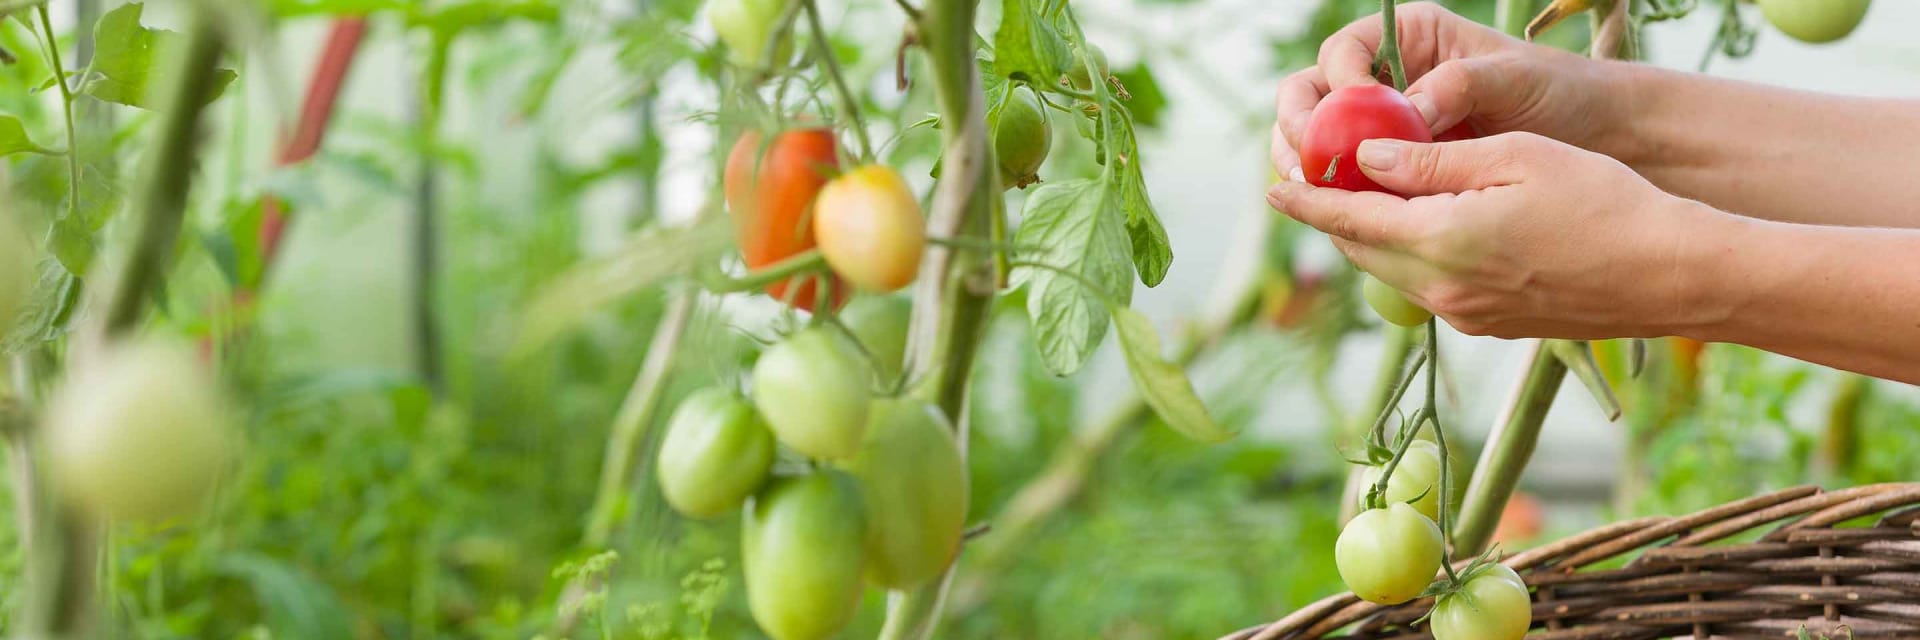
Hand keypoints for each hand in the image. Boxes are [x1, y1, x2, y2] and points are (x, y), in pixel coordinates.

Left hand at [1266, 132, 1732, 339]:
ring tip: (1356, 195)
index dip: (1306, 199)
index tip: (1272, 185)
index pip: (1349, 218)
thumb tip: (1366, 155)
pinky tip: (1417, 225)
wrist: (1670, 275)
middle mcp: (1442, 287)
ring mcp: (1463, 313)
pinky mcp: (1486, 324)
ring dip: (1368, 234)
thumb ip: (1431, 160)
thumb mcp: (1515, 157)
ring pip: (1391, 269)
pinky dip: (1407, 252)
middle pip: (1360, 248)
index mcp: (1442, 241)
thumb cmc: (1604, 201)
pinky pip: (1426, 284)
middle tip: (1309, 179)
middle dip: (1330, 215)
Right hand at [1270, 2, 1625, 180]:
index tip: (1351, 117)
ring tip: (1316, 193)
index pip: (1341, 55)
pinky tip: (1348, 219)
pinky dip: (1343, 199)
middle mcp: (1387, 82)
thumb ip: (1455, 89)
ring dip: (1310, 168)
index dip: (1334, 87)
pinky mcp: (1398, 173)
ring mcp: (1387, 130)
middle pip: (1312, 100)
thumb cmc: (1560, 93)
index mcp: (1407, 41)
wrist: (1600, 138)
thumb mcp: (1511, 80)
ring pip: (1322, 146)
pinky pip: (1354, 183)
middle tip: (1307, 163)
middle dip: (1301, 130)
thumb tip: (1402, 116)